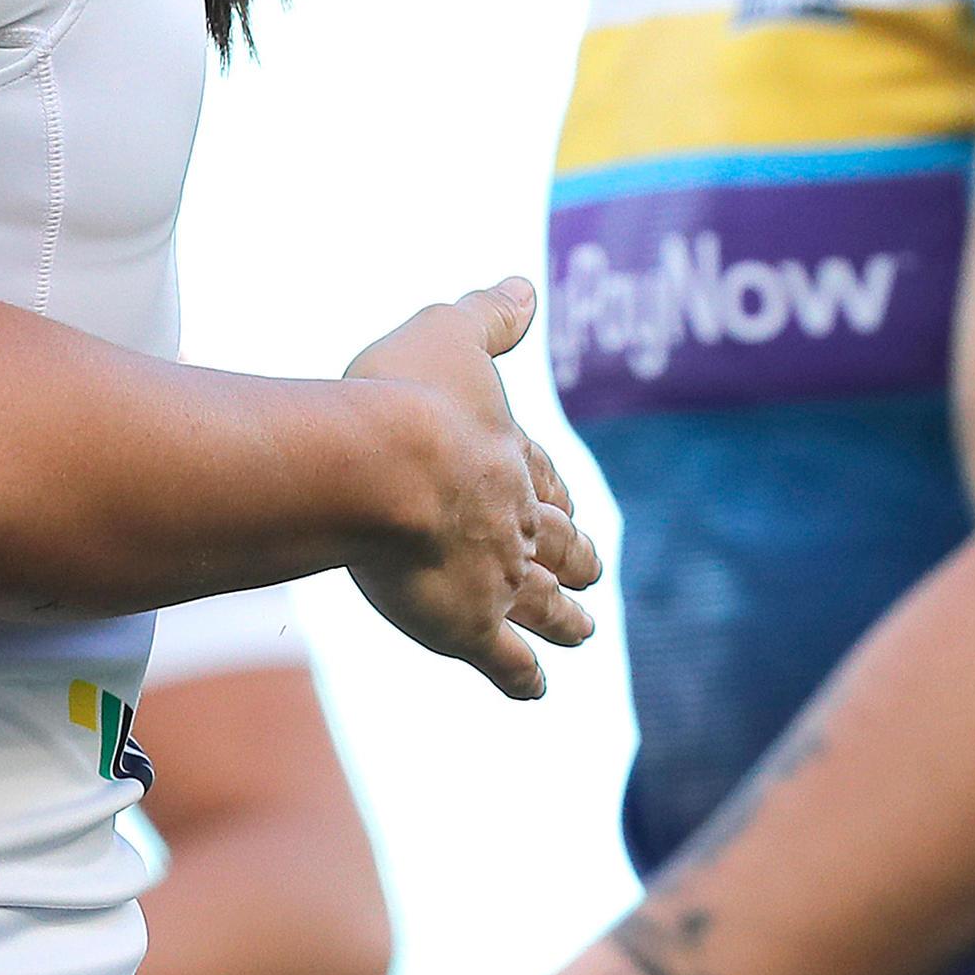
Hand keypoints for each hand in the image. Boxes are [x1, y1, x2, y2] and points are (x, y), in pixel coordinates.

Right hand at [337, 278, 602, 697]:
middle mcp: (516, 521)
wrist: (384, 467)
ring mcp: (496, 578)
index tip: (564, 501)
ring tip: (583, 632)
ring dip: (566, 620)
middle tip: (590, 571)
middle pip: (560, 546)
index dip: (552, 489)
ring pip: (546, 607)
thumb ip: (488, 315)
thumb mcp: (449, 335)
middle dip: (575, 558)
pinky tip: (533, 689)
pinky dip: (523, 677)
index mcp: (510, 457)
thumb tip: (525, 285)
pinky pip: (505, 662)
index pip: (543, 477)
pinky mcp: (468, 626)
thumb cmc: (406, 395)